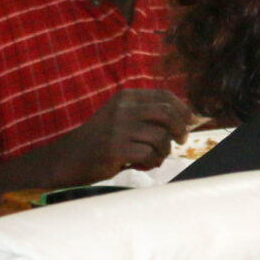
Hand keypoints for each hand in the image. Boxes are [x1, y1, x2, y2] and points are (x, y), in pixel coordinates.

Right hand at [59, 89, 194, 182]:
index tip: (191, 122)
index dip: (183, 108)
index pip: (164, 95)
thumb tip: (184, 120)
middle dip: (181, 128)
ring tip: (155, 157)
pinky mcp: (115, 149)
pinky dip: (151, 162)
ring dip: (164, 151)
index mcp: (126, 97)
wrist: (68, 159)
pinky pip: (149, 154)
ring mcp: (118, 128)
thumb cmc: (101, 140)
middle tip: (181, 141)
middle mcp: (123, 109)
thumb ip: (146, 115)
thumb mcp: (120, 117)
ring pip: (161, 137)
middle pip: (167, 113)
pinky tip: (141, 164)